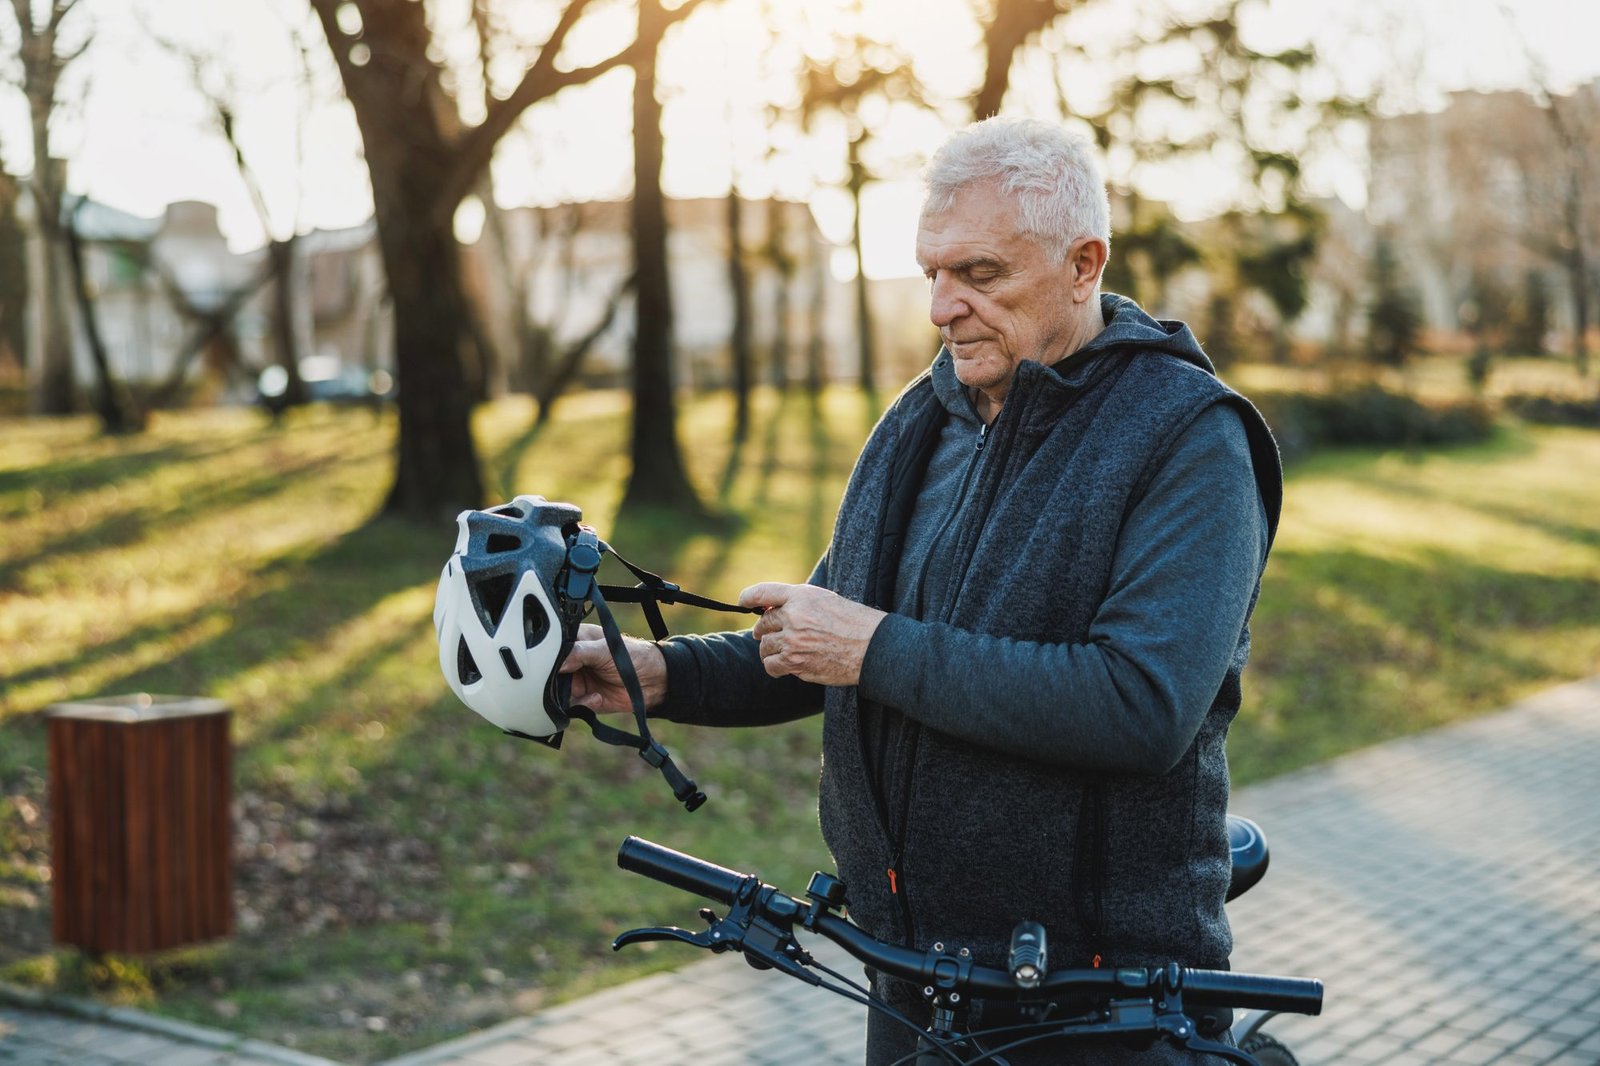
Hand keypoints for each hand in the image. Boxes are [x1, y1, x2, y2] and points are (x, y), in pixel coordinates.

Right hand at [557, 624, 666, 713]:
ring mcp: (576, 681)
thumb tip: (557, 662)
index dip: (547, 655)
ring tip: (586, 691)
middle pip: (548, 672)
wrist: (654, 681)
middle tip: (565, 681)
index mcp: (575, 641)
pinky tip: (597, 697)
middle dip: (553, 680)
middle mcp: (571, 662)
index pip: (551, 647)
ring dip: (567, 695)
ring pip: (555, 691)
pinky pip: (571, 706)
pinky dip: (582, 704)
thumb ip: (580, 652)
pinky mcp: (583, 699)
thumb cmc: (633, 656)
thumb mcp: (605, 649)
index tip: (549, 663)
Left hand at [741, 583, 885, 686]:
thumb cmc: (852, 622)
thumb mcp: (824, 600)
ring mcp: (793, 642)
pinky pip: (773, 666)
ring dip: (771, 650)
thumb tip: (769, 610)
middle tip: (773, 634)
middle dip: (765, 630)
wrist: (872, 647)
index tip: (743, 601)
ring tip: (785, 650)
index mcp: (801, 596)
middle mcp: (793, 617)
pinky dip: (776, 666)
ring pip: (765, 647)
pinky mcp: (796, 664)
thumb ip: (797, 603)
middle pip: (762, 625)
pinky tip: (787, 664)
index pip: (763, 593)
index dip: (748, 597)